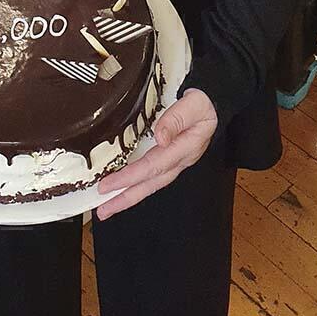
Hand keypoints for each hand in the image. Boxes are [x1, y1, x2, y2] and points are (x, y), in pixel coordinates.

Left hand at [95, 88, 217, 220]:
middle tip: (103, 210)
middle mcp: (178, 161)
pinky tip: (122, 191)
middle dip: (124, 199)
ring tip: (107, 207)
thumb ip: (176, 119)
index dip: (129, 177)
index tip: (108, 185)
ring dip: (127, 197)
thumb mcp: (193, 105)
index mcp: (184, 149)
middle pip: (149, 185)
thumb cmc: (202, 106)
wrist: (213, 106)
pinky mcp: (169, 160)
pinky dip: (134, 187)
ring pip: (149, 185)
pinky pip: (150, 178)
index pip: (152, 167)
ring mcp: (174, 163)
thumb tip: (160, 137)